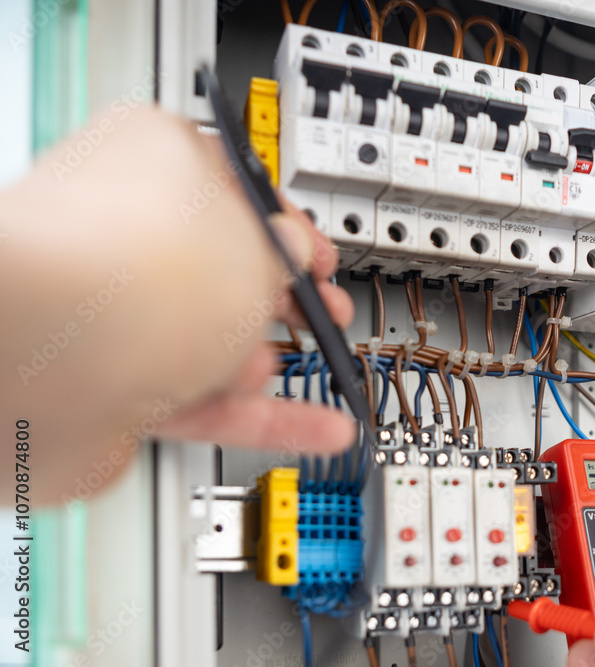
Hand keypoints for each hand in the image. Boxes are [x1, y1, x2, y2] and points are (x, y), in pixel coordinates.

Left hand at [0, 105, 355, 503]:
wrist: (47, 365)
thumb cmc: (134, 272)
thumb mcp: (257, 240)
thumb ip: (284, 250)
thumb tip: (289, 256)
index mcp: (151, 165)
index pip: (231, 185)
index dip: (284, 221)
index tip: (319, 250)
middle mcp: (126, 240)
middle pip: (223, 268)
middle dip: (287, 294)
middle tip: (324, 309)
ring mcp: (118, 321)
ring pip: (215, 341)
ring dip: (271, 355)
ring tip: (315, 360)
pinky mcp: (118, 392)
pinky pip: (208, 402)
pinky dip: (266, 416)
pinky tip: (317, 424)